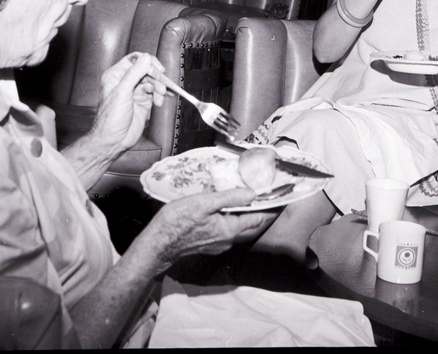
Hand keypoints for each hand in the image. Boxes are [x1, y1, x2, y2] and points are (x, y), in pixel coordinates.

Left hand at [92, 52, 167, 152]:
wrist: (113, 141)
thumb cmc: (109, 120)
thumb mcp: (122, 92)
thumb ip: (134, 74)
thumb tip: (146, 58)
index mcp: (116, 75)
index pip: (135, 60)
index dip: (148, 63)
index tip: (158, 70)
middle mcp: (126, 82)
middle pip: (146, 71)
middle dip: (156, 78)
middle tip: (163, 86)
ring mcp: (135, 92)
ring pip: (152, 82)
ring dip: (159, 88)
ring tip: (160, 97)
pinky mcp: (142, 102)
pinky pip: (155, 93)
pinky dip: (160, 96)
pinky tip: (161, 100)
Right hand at [147, 188, 276, 261]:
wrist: (157, 245)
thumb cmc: (177, 223)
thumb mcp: (204, 203)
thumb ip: (229, 198)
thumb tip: (251, 193)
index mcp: (229, 230)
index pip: (258, 219)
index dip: (271, 208)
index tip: (280, 198)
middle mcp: (227, 241)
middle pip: (252, 226)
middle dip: (263, 213)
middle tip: (270, 198)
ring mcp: (218, 244)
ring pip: (241, 230)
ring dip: (249, 216)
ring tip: (251, 201)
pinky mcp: (208, 244)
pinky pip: (229, 231)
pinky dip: (235, 220)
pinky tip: (228, 210)